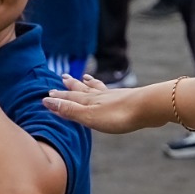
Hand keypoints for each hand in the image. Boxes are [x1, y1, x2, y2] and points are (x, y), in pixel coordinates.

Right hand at [44, 71, 169, 135]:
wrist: (148, 107)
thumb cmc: (118, 115)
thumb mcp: (89, 116)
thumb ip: (70, 110)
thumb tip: (48, 101)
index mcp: (89, 101)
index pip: (70, 98)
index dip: (58, 97)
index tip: (46, 94)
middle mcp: (100, 96)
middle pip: (82, 89)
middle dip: (71, 85)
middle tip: (63, 77)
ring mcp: (114, 96)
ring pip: (97, 88)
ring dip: (88, 83)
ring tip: (84, 77)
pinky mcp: (127, 99)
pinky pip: (111, 92)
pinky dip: (105, 88)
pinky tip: (110, 90)